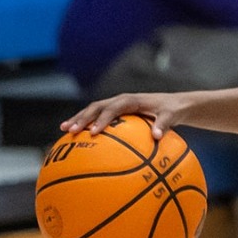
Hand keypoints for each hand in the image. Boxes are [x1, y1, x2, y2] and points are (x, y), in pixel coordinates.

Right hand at [61, 92, 195, 140]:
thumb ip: (164, 124)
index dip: (102, 119)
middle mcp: (120, 100)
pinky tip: (76, 136)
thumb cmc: (172, 111)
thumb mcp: (171, 116)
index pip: (113, 108)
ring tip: (64, 130)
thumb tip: (157, 136)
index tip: (93, 132)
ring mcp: (116, 106)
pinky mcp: (115, 112)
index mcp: (131, 100)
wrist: (173, 104)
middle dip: (82, 118)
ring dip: (79, 119)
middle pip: (96, 107)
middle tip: (69, 130)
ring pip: (93, 110)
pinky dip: (86, 124)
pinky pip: (98, 117)